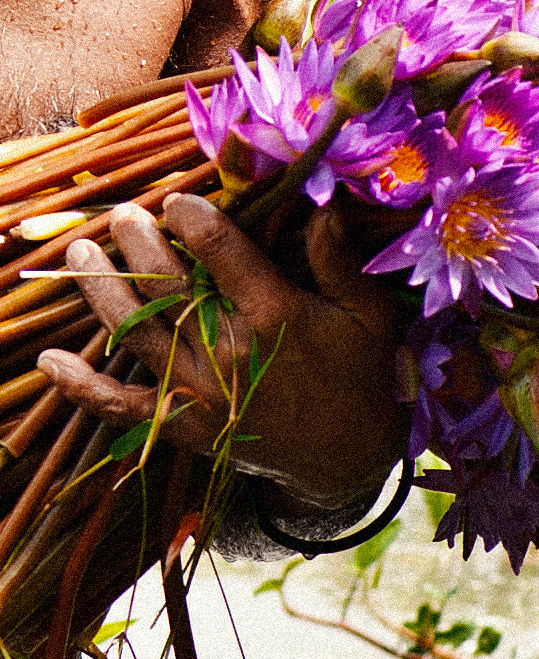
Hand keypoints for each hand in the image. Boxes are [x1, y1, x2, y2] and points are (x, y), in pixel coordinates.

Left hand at [37, 194, 408, 511]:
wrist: (348, 458)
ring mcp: (201, 391)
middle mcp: (230, 349)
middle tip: (123, 216)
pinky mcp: (186, 425)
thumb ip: (339, 261)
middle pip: (167, 286)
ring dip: (102, 292)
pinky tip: (51, 362)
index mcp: (276, 314)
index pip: (221, 252)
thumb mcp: (368, 314)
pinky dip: (84, 387)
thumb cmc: (363, 375)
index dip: (194, 218)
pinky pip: (124, 406)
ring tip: (83, 254)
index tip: (178, 199)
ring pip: (136, 334)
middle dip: (139, 244)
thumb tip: (323, 203)